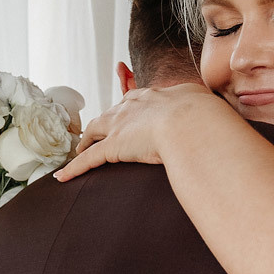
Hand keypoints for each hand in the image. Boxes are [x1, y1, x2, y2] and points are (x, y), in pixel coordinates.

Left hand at [54, 81, 222, 182]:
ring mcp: (119, 126)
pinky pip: (88, 159)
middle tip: (97, 134)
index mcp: (151, 96)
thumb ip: (200, 109)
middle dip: (102, 125)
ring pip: (94, 133)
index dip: (127, 108)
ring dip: (86, 143)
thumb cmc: (202, 114)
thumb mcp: (202, 104)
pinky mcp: (113, 146)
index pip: (133, 100)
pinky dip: (74, 168)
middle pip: (109, 115)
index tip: (125, 110)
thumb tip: (210, 117)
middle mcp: (130, 107)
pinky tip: (62, 176)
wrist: (191, 120)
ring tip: (80, 151)